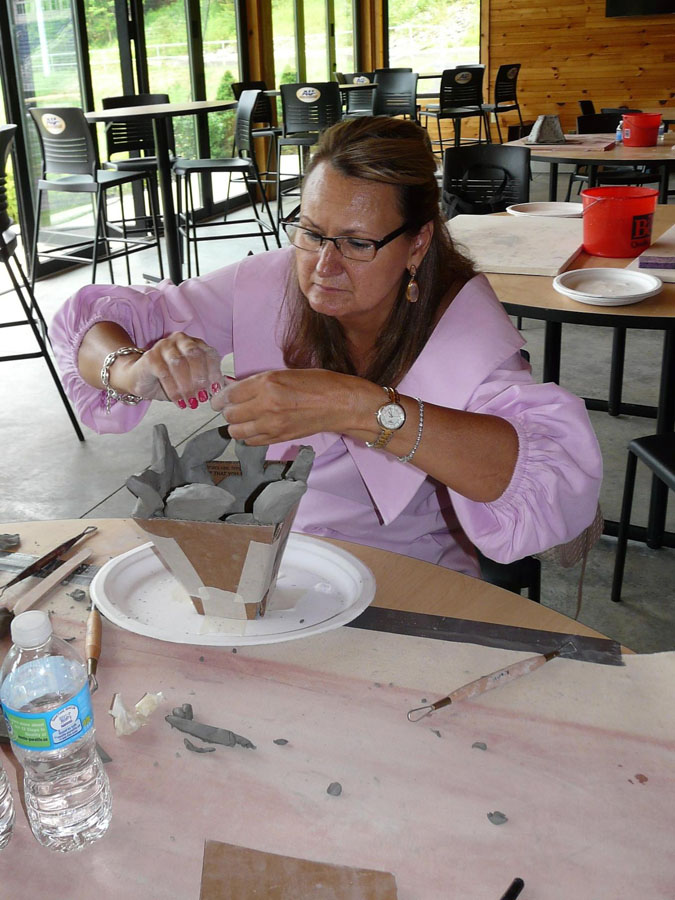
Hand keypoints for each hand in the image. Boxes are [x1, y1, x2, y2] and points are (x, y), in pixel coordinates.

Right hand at [113, 333, 223, 407]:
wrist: (139, 378)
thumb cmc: (169, 380)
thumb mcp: (193, 381)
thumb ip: (208, 382)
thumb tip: (225, 390)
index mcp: (195, 344)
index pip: (210, 354)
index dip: (214, 374)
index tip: (215, 391)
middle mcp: (181, 340)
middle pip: (195, 355)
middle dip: (200, 379)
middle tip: (202, 398)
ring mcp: (164, 346)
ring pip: (179, 364)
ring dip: (187, 387)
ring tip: (191, 402)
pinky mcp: (151, 356)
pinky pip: (164, 373)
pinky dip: (173, 390)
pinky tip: (178, 401)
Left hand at [211, 369, 371, 444]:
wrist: (340, 404)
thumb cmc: (318, 383)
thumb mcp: (285, 373)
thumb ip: (260, 383)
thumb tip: (237, 390)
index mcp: (267, 384)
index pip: (230, 394)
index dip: (220, 397)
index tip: (218, 399)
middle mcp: (266, 405)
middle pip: (230, 414)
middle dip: (227, 411)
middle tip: (230, 408)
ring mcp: (272, 425)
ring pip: (237, 431)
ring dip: (235, 426)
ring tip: (242, 420)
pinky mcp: (279, 438)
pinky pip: (252, 442)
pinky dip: (248, 436)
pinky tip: (254, 429)